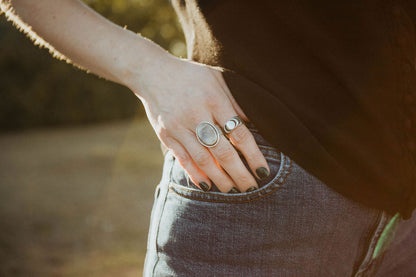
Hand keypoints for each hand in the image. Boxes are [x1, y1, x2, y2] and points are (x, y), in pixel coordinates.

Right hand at [128, 53, 269, 192]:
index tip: (263, 171)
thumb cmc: (190, 75)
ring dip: (220, 178)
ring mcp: (179, 126)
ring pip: (203, 159)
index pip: (239, 133)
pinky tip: (206, 185)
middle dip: (239, 173)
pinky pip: (182, 158)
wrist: (152, 72)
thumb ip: (235, 100)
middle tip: (251, 188)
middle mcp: (196, 115)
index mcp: (214, 99)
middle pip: (222, 151)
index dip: (253, 155)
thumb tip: (253, 121)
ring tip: (232, 191)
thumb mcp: (216, 78)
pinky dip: (195, 173)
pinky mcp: (166, 134)